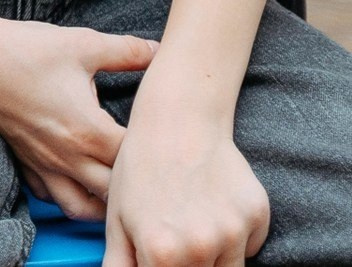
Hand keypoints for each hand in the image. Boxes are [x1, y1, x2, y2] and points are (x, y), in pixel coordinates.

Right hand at [0, 14, 156, 218]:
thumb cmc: (22, 49)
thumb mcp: (82, 44)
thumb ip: (126, 50)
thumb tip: (158, 50)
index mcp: (89, 131)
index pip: (137, 162)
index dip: (158, 157)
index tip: (169, 145)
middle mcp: (68, 156)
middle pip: (116, 196)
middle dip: (136, 190)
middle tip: (153, 176)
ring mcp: (43, 163)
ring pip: (82, 208)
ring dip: (103, 206)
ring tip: (118, 193)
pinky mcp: (24, 160)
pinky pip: (49, 195)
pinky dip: (67, 195)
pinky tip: (76, 181)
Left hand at [104, 105, 267, 266]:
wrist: (178, 122)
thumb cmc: (139, 169)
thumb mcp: (116, 221)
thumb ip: (120, 265)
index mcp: (162, 252)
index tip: (159, 258)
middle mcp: (201, 247)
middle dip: (187, 266)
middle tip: (175, 238)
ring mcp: (234, 232)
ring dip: (212, 259)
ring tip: (191, 224)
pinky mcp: (258, 217)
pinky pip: (250, 247)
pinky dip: (235, 239)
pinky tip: (213, 208)